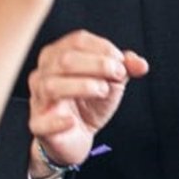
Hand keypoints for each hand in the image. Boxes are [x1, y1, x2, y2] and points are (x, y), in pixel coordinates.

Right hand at [27, 30, 148, 169]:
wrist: (77, 137)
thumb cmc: (89, 104)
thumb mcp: (111, 82)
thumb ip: (125, 68)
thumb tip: (140, 64)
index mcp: (58, 55)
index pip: (77, 41)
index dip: (103, 48)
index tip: (121, 62)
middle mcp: (43, 73)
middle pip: (65, 60)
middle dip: (97, 64)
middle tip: (118, 75)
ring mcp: (38, 99)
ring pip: (51, 86)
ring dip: (82, 86)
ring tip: (102, 91)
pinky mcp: (38, 125)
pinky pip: (41, 122)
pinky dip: (57, 121)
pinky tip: (72, 121)